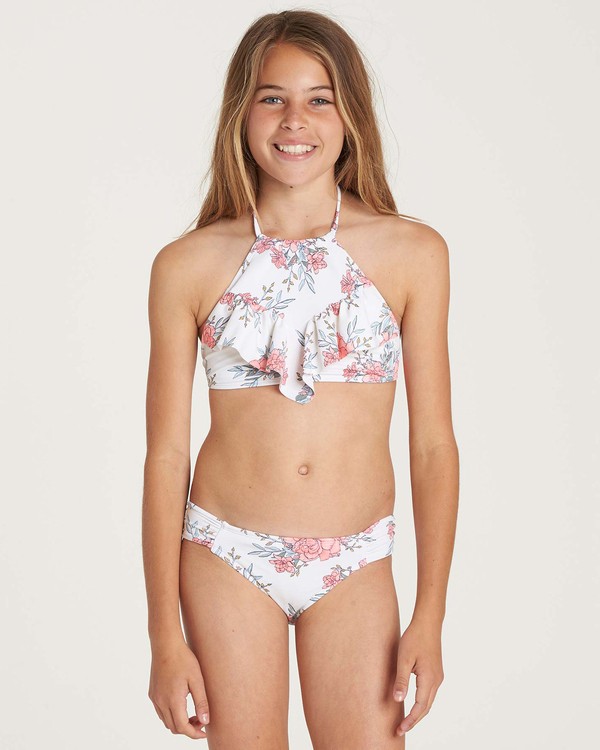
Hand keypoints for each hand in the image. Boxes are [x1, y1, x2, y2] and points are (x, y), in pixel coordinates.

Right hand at [148, 639, 210, 738]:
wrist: (166, 644)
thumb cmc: (183, 659)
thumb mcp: (197, 679)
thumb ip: (201, 702)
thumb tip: (205, 721)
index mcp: (172, 700)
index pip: (182, 727)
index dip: (194, 733)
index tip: (204, 732)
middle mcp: (160, 702)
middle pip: (174, 727)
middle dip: (188, 729)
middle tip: (201, 720)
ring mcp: (154, 698)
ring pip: (166, 721)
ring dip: (179, 723)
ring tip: (194, 714)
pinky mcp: (152, 693)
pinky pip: (161, 712)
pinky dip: (171, 715)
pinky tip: (182, 706)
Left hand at [392, 617, 443, 736]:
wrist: (428, 622)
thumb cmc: (414, 638)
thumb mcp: (404, 658)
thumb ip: (401, 680)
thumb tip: (398, 700)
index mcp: (429, 679)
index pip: (420, 707)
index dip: (410, 720)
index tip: (400, 729)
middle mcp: (437, 680)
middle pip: (426, 708)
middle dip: (414, 720)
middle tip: (400, 730)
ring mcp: (438, 676)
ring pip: (429, 701)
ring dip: (418, 712)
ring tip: (405, 720)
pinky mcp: (436, 671)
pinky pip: (429, 692)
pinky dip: (422, 702)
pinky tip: (413, 703)